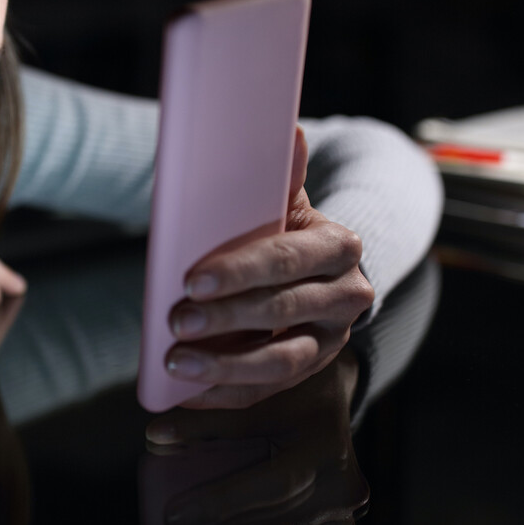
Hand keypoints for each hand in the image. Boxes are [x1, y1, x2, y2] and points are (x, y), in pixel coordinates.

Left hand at [143, 349, 366, 524]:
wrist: (336, 401)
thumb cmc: (287, 392)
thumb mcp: (255, 396)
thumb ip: (208, 418)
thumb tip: (154, 436)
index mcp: (326, 448)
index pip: (270, 486)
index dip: (219, 505)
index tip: (171, 518)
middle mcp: (343, 490)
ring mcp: (345, 520)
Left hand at [165, 127, 374, 408]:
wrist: (317, 270)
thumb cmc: (285, 230)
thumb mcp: (286, 202)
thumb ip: (283, 174)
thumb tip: (287, 130)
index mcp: (340, 247)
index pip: (288, 260)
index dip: (241, 272)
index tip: (192, 280)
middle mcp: (348, 296)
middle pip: (282, 310)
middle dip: (225, 319)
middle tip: (175, 321)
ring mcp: (332, 340)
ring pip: (282, 362)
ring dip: (225, 367)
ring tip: (176, 364)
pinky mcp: (313, 372)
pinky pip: (269, 391)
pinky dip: (226, 394)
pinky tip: (188, 392)